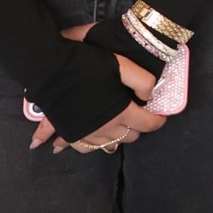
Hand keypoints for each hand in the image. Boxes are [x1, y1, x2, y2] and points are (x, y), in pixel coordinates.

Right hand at [29, 23, 167, 151]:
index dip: (157, 122)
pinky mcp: (69, 133)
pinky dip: (87, 145)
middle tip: (136, 117)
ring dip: (115, 138)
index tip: (160, 118)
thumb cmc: (88, 65)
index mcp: (121, 113)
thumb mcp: (123, 65)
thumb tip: (147, 98)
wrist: (51, 70)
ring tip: (117, 128)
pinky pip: (82, 147)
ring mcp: (86, 133)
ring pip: (107, 145)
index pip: (147, 124)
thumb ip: (143, 81)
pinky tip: (89, 139)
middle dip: (136, 128)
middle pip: (128, 137)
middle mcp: (105, 129)